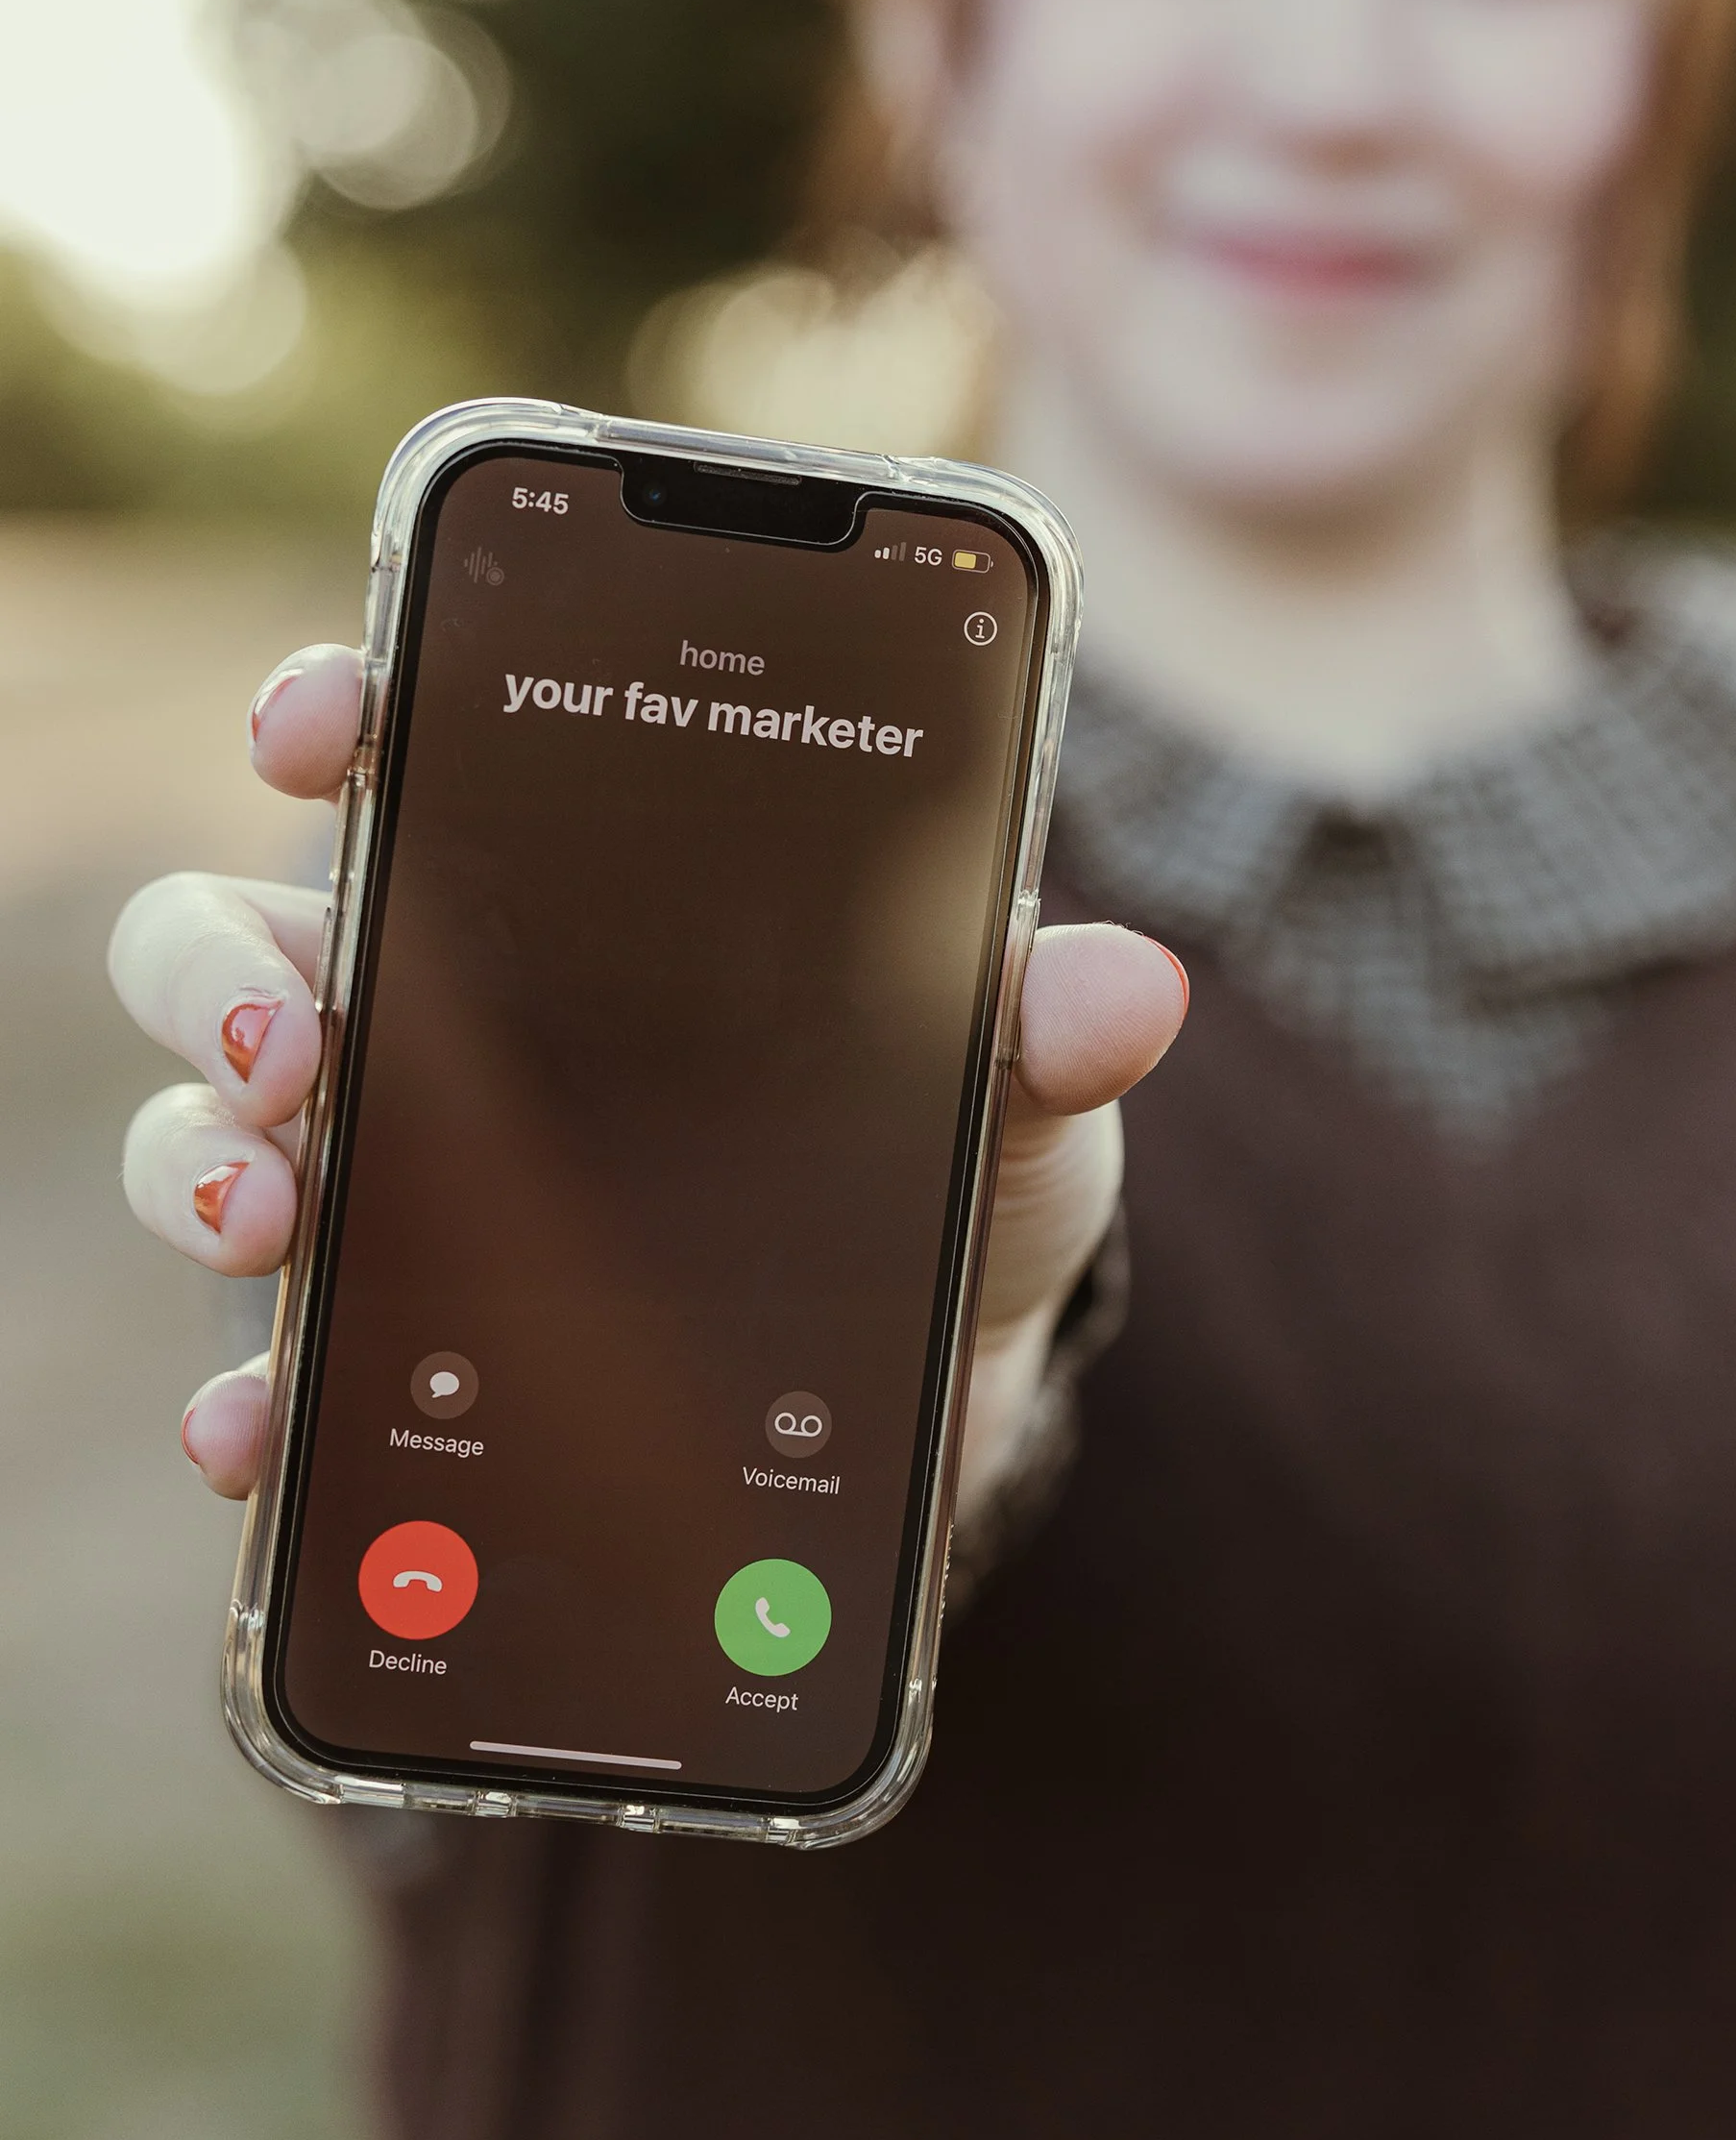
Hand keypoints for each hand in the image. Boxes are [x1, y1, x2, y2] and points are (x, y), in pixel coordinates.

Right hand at [109, 645, 1183, 1517]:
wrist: (947, 1376)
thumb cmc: (952, 1167)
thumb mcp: (1012, 1084)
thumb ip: (1042, 1025)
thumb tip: (1123, 989)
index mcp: (572, 899)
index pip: (410, 754)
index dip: (338, 709)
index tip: (325, 718)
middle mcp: (448, 1025)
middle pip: (248, 943)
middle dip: (231, 971)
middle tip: (301, 1031)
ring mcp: (406, 1188)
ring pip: (219, 1134)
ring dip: (209, 1161)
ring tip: (276, 1205)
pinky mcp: (402, 1356)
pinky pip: (275, 1368)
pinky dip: (248, 1399)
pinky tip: (259, 1430)